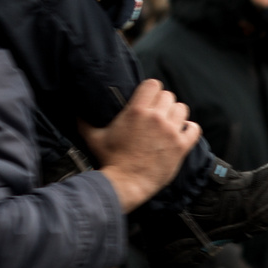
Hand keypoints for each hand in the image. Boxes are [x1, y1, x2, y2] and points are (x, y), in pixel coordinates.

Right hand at [85, 79, 198, 213]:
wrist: (125, 183)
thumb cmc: (109, 160)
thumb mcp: (93, 137)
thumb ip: (84, 120)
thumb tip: (74, 110)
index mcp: (137, 110)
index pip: (153, 84)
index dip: (151, 90)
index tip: (148, 99)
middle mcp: (156, 118)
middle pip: (169, 96)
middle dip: (162, 103)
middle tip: (156, 115)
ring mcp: (171, 132)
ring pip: (182, 110)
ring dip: (176, 115)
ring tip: (169, 124)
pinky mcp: (181, 147)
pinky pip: (194, 129)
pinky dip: (190, 130)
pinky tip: (181, 133)